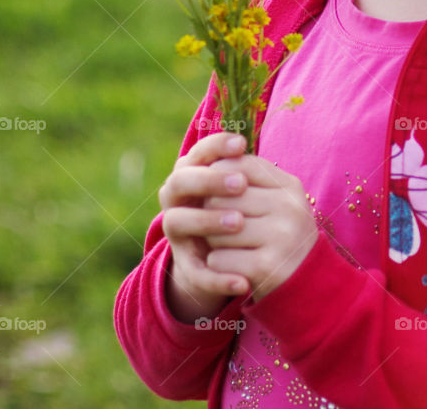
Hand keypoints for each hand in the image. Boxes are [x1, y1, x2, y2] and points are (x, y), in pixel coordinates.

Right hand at [158, 131, 251, 321]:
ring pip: (177, 222)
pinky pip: (196, 272)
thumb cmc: (238, 204)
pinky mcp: (186, 265)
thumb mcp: (242, 186)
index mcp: (191, 172)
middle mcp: (177, 199)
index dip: (216, 145)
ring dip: (207, 220)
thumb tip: (249, 147)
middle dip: (209, 180)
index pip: (197, 152)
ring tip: (239, 223)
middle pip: (180, 182)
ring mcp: (177, 232)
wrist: (227, 254)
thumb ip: (244, 167)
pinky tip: (243, 283)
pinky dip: (218, 278)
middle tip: (241, 183)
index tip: (242, 144)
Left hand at [204, 155, 318, 302]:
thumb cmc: (281, 235)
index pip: (240, 166)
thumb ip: (250, 179)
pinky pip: (218, 259)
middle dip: (211, 214)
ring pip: (216, 230)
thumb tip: (211, 161)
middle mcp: (290, 207)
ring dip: (213, 241)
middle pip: (220, 198)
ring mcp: (281, 237)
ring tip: (230, 246)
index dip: (217, 177)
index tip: (214, 192)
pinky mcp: (267, 266)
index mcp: (290, 187)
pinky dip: (217, 264)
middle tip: (221, 226)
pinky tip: (232, 266)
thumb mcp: (277, 202)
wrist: (307, 284)